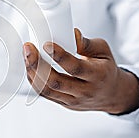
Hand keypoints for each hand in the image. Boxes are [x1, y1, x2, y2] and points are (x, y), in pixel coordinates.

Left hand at [23, 29, 138, 114]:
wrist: (112, 93)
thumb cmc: (106, 69)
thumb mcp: (104, 51)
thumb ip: (87, 43)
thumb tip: (71, 33)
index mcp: (98, 76)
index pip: (75, 68)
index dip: (59, 56)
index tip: (46, 44)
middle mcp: (85, 91)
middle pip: (56, 81)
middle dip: (38, 64)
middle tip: (28, 48)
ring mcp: (73, 100)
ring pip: (46, 89)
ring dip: (32, 72)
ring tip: (26, 55)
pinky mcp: (63, 103)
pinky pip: (44, 94)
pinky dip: (33, 80)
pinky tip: (29, 67)